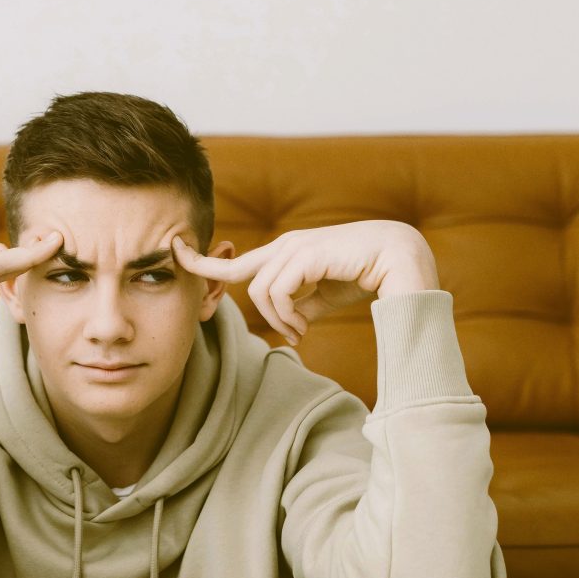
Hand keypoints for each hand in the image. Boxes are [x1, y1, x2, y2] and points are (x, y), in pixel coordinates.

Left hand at [173, 220, 437, 344]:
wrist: (404, 262)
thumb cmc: (368, 276)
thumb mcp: (325, 296)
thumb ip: (302, 306)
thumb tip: (288, 327)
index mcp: (286, 253)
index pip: (236, 261)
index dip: (203, 263)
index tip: (174, 255)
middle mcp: (286, 245)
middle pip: (236, 274)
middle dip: (224, 290)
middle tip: (271, 327)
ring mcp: (296, 247)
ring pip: (259, 291)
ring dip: (278, 320)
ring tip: (301, 331)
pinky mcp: (307, 254)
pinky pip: (277, 292)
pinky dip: (287, 316)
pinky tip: (305, 327)